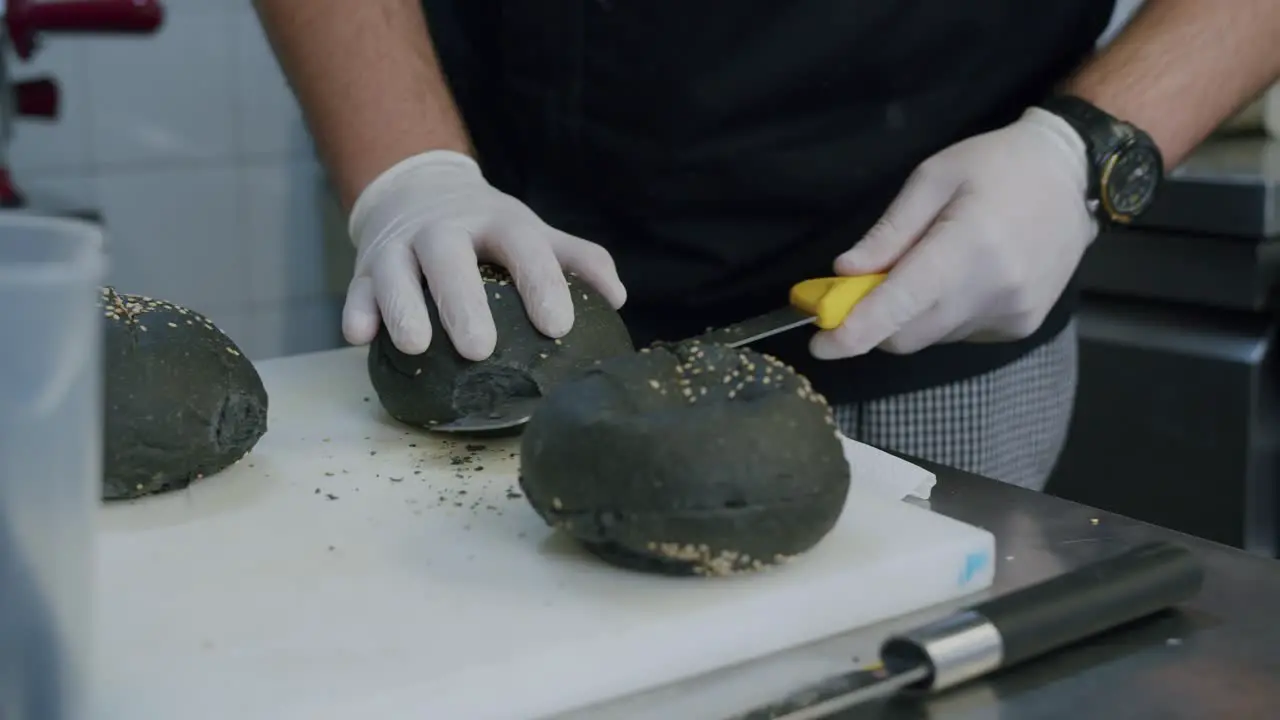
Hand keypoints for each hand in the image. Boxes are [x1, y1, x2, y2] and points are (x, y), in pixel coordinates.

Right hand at [342, 150, 626, 359]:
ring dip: (402, 307)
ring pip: (396, 272)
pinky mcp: (364, 268)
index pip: (523, 246)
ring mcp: (400, 247)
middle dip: (463, 302)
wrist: (416, 191)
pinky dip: (356, 311)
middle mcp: (444, 228)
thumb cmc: (487, 228)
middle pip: (449, 257)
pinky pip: (356, 289)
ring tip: (417, 346)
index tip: (559, 326)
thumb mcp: (533, 233)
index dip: (542, 283)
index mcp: (496, 221)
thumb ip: (577, 260)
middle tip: (481, 349)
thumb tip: (618, 299)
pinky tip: (359, 338)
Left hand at [810, 107, 1096, 358]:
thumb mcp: (932, 178)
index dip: (854, 333)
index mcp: (967, 246)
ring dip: (910, 316)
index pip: (900, 306)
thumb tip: (845, 273)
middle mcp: (993, 290)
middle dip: (873, 323)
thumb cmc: (996, 165)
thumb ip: (888, 232)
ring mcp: (1012, 313)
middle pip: (908, 334)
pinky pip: (959, 334)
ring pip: (932, 336)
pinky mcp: (1022, 326)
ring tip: (926, 267)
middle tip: (860, 290)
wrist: (1073, 175)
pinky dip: (942, 316)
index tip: (820, 345)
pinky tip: (960, 277)